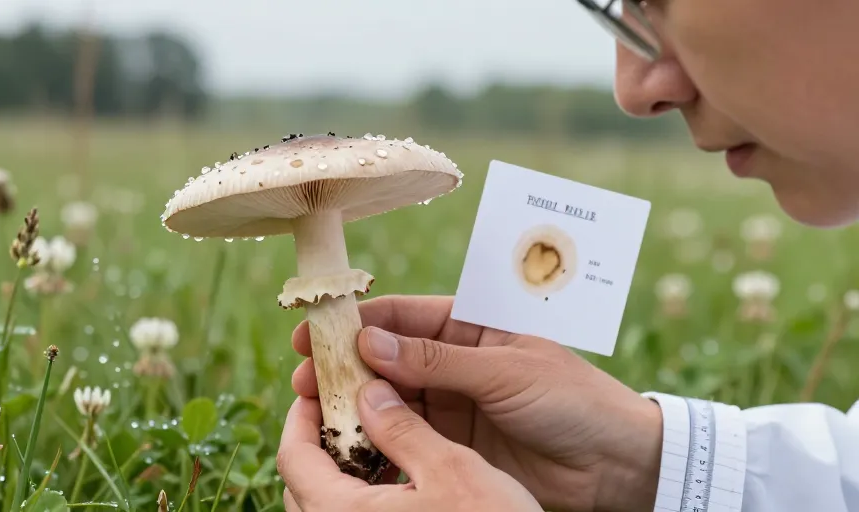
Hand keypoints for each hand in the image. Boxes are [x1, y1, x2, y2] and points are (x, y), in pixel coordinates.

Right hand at [290, 295, 663, 511]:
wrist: (617, 465)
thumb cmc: (574, 401)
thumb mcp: (505, 371)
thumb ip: (437, 360)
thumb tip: (370, 341)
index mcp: (473, 327)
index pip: (404, 315)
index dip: (357, 320)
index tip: (316, 329)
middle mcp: (455, 362)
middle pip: (387, 358)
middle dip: (344, 365)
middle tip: (303, 377)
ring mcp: (452, 405)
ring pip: (390, 399)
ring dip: (354, 403)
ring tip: (315, 411)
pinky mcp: (453, 446)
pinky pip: (405, 437)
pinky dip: (376, 438)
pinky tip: (350, 442)